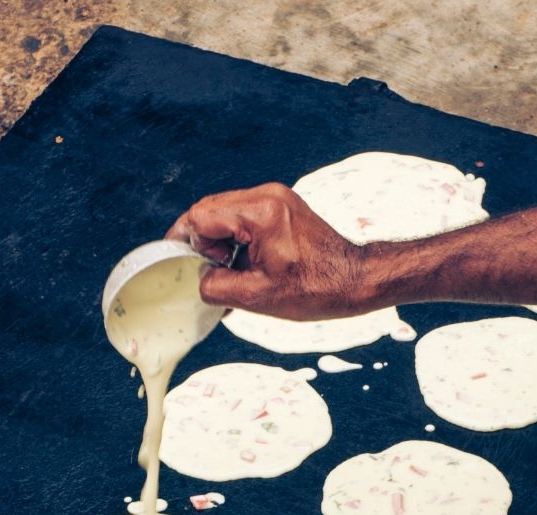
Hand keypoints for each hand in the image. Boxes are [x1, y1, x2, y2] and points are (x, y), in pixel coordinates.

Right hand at [167, 183, 374, 319]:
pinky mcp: (281, 207)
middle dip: (202, 242)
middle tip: (208, 271)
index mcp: (259, 213)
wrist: (355, 280)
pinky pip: (243, 217)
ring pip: (224, 212)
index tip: (181, 265)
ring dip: (218, 242)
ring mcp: (275, 198)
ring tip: (230, 270)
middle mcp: (266, 196)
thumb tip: (198, 280)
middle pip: (209, 209)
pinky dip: (235, 240)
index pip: (201, 216)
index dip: (185, 242)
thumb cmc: (315, 288)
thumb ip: (216, 286)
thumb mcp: (256, 296)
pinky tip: (243, 264)